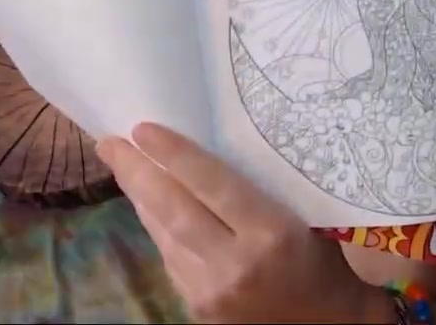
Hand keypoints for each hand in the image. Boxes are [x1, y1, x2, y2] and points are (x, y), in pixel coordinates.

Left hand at [96, 123, 386, 323]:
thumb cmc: (326, 264)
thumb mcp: (307, 220)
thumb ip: (262, 195)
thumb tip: (209, 160)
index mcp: (271, 233)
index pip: (212, 184)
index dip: (175, 155)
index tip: (143, 128)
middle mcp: (235, 262)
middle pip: (174, 210)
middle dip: (137, 172)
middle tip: (109, 142)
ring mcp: (212, 290)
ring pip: (165, 235)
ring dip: (140, 198)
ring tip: (122, 165)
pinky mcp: (198, 307)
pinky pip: (171, 259)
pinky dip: (158, 228)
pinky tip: (148, 206)